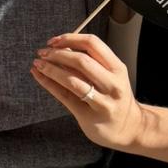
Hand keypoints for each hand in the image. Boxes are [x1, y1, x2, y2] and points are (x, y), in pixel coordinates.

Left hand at [31, 32, 142, 148]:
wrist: (130, 128)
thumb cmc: (116, 98)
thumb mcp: (111, 76)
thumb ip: (91, 63)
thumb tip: (62, 47)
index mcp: (117, 68)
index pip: (93, 44)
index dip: (70, 39)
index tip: (54, 41)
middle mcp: (112, 84)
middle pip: (81, 61)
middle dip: (57, 54)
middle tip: (42, 52)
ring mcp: (102, 101)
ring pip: (72, 80)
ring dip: (51, 69)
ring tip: (38, 63)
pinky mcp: (89, 115)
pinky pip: (65, 96)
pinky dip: (49, 83)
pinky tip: (39, 75)